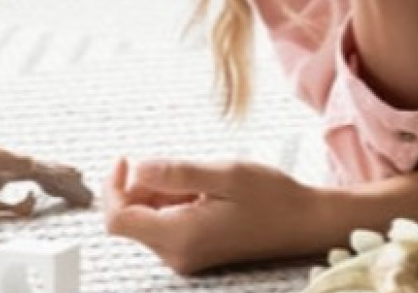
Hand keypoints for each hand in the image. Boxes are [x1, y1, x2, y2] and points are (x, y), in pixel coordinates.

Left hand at [103, 159, 322, 274]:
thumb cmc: (271, 197)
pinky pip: (166, 228)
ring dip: (161, 196)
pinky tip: (204, 196)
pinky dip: (173, 206)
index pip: (118, 219)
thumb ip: (178, 174)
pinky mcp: (193, 254)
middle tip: (180, 168)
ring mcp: (184, 258)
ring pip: (148, 222)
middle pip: (131, 220)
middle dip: (142, 188)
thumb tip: (137, 169)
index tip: (127, 159)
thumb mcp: (226, 174)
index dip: (113, 187)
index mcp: (180, 236)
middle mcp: (176, 255)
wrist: (303, 224)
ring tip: (201, 183)